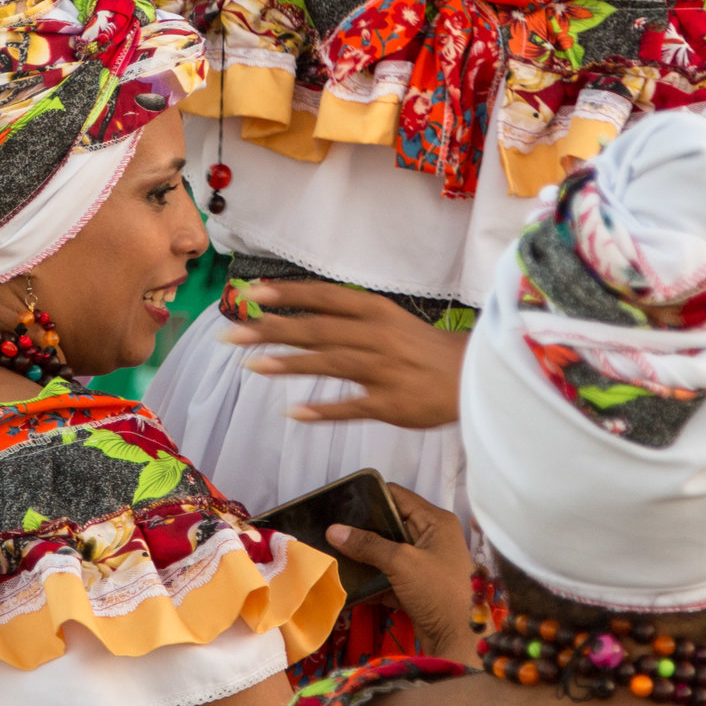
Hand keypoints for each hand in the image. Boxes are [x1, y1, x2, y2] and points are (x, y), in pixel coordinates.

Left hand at [223, 279, 463, 428]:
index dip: (286, 293)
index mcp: (376, 311)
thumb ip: (351, 318)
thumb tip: (305, 312)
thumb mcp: (390, 321)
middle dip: (272, 329)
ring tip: (253, 365)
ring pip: (329, 363)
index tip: (250, 293)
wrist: (473, 376)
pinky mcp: (391, 404)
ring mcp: (383, 370)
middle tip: (232, 333)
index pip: (324, 296)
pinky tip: (295, 413)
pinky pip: (351, 407)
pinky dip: (324, 410)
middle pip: (317, 329)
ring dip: (289, 364)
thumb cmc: (424, 350)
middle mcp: (376, 336)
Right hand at [328, 484, 476, 663]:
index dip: (370, 497)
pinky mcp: (417, 587)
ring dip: (365, 557)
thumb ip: (367, 544)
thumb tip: (332, 530)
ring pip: (388, 553)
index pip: (398, 497)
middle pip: (390, 525)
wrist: (459, 639)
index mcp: (436, 522)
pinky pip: (389, 576)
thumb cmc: (437, 591)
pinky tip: (348, 581)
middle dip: (363, 529)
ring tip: (333, 552)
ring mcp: (425, 564)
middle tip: (331, 529)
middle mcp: (432, 538)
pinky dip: (372, 580)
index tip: (340, 501)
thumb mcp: (401, 562)